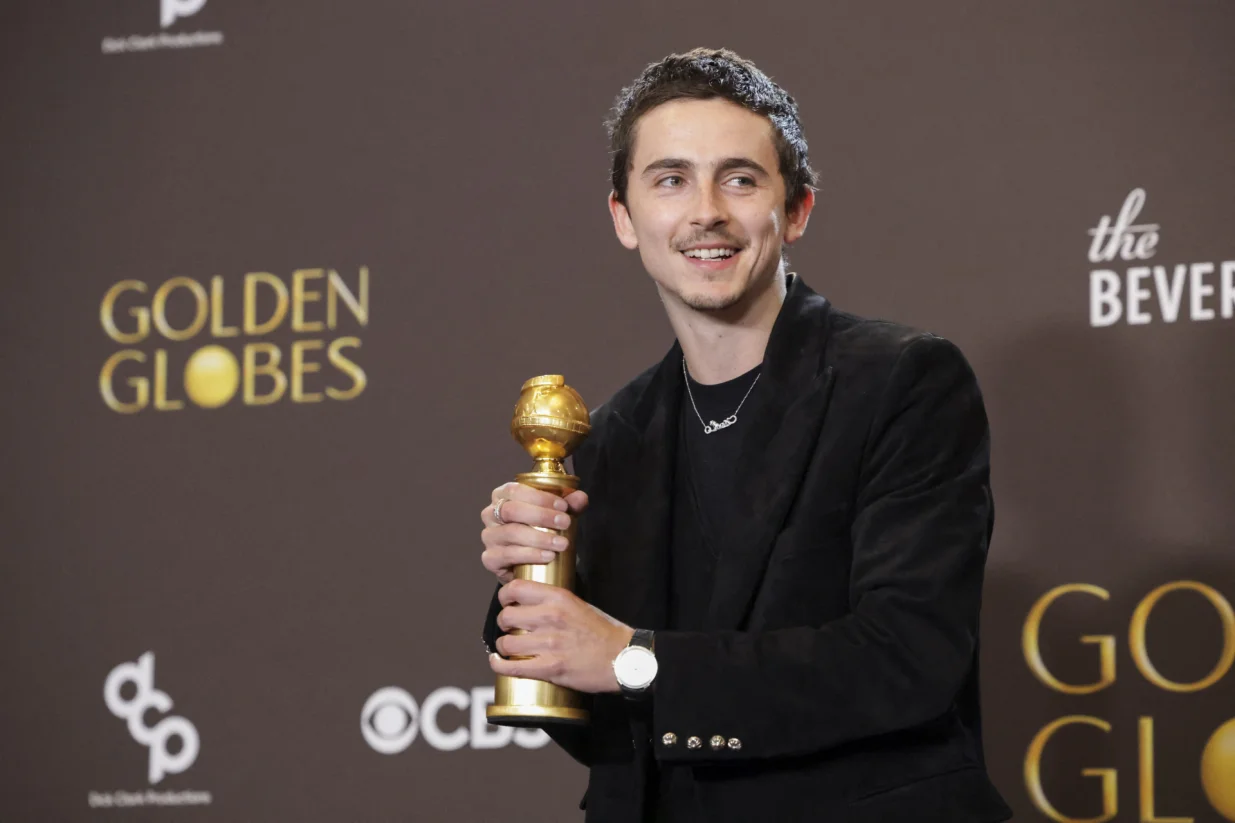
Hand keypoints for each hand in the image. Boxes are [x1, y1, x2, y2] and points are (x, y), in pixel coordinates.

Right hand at [480, 482, 588, 583]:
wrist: (529, 563)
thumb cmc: (540, 530)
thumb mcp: (556, 514)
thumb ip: (570, 504)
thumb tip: (580, 497)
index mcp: (502, 496)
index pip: (516, 490)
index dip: (540, 496)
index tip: (564, 506)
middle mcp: (490, 513)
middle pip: (511, 510)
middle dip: (541, 516)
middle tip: (565, 523)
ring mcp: (488, 537)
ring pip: (511, 533)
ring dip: (540, 538)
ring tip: (562, 543)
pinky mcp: (490, 558)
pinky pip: (507, 555)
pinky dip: (530, 555)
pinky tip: (548, 557)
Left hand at [489, 579, 633, 693]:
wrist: (623, 658)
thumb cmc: (603, 633)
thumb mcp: (579, 605)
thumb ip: (553, 602)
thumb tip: (528, 602)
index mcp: (558, 597)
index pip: (515, 588)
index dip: (504, 597)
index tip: (506, 603)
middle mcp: (551, 617)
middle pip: (506, 617)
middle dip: (504, 625)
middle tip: (511, 630)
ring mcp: (550, 643)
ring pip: (506, 643)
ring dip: (504, 648)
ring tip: (510, 650)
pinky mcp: (550, 668)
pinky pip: (512, 667)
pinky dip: (500, 666)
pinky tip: (498, 663)